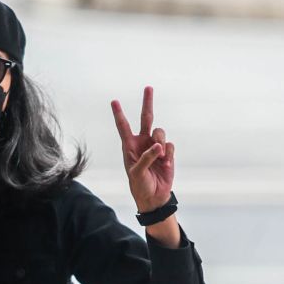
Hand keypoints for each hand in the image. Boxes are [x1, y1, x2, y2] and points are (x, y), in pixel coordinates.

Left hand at [110, 86, 174, 212]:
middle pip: (146, 118)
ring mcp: (155, 146)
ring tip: (159, 157)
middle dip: (147, 102)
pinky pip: (170, 145)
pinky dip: (168, 154)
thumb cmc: (139, 185)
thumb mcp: (137, 173)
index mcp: (129, 146)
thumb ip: (146, 158)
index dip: (119, 114)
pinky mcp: (167, 153)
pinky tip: (165, 164)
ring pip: (160, 132)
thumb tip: (158, 145)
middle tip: (148, 87)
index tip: (114, 101)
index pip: (123, 126)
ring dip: (160, 141)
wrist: (154, 196)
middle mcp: (142, 142)